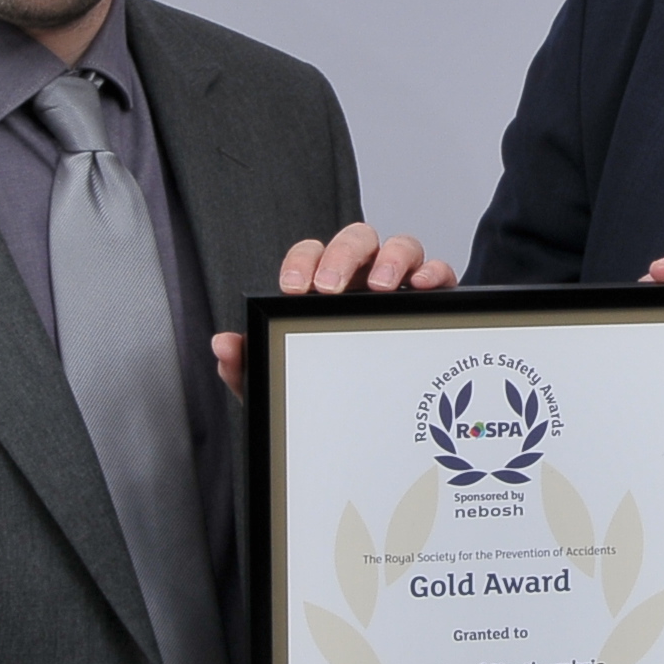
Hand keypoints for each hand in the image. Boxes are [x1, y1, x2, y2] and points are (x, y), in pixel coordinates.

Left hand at [212, 223, 459, 395]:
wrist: (372, 424)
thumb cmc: (332, 388)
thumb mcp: (287, 383)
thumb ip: (249, 366)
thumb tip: (224, 345)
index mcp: (325, 287)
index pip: (311, 254)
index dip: (302, 262)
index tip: (294, 288)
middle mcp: (363, 278)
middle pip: (356, 239)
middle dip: (342, 256)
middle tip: (331, 287)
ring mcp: (399, 284)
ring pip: (401, 245)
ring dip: (391, 259)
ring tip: (381, 287)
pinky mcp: (433, 300)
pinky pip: (439, 272)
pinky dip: (434, 271)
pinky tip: (422, 287)